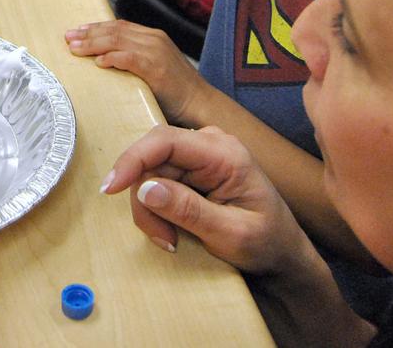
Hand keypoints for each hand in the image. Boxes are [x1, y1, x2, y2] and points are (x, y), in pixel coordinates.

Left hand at [65, 20, 209, 125]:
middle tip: (68, 38)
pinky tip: (98, 62)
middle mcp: (154, 39)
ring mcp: (156, 51)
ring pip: (117, 40)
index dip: (95, 28)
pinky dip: (112, 58)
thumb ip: (134, 59)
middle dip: (88, 34)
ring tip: (75, 49)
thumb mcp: (155, 66)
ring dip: (93, 44)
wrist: (200, 102)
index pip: (118, 26)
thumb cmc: (175, 90)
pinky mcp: (156, 68)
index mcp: (153, 36)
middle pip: (114, 30)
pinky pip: (129, 58)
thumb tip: (106, 61)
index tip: (76, 32)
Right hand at [101, 126, 310, 272]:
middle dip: (145, 200)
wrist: (282, 253)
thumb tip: (145, 188)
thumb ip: (189, 210)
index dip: (133, 160)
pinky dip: (156, 209)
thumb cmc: (267, 242)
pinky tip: (173, 230)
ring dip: (150, 210)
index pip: (166, 140)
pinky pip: (157, 181)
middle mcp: (209, 145)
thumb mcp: (231, 234)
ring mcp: (199, 156)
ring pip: (150, 173)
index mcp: (225, 152)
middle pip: (152, 158)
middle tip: (161, 238)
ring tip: (171, 239)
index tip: (110, 188)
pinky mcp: (191, 170)